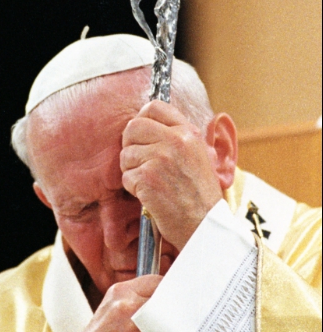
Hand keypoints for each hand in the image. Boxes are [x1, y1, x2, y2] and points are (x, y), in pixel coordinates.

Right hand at [50, 275, 164, 331]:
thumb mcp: (110, 313)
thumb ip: (136, 304)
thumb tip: (172, 302)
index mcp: (119, 293)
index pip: (159, 282)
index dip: (171, 294)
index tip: (176, 304)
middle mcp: (126, 307)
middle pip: (171, 304)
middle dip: (174, 319)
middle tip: (169, 329)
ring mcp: (133, 330)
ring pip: (171, 330)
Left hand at [120, 101, 223, 249]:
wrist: (204, 224)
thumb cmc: (198, 194)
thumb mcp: (197, 156)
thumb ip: (176, 138)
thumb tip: (146, 121)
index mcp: (188, 133)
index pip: (153, 107)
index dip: (141, 120)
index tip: (142, 136)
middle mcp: (175, 141)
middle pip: (132, 127)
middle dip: (130, 145)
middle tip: (140, 163)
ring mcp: (161, 158)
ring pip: (125, 154)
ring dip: (132, 170)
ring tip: (152, 183)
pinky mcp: (148, 178)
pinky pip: (126, 176)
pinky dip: (133, 188)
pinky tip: (150, 196)